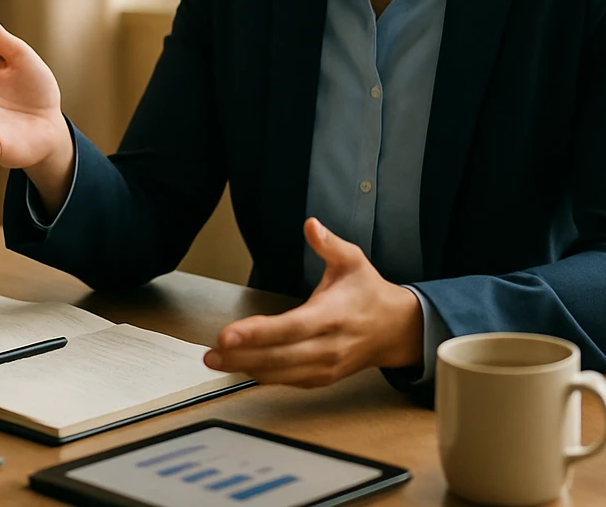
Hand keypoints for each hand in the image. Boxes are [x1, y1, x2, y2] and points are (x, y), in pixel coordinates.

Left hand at [203, 218, 423, 386]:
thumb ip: (329, 244)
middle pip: (280, 356)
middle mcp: (328, 346)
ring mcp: (325, 366)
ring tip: (215, 360)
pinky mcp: (321, 378)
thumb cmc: (368, 293)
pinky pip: (287, 381)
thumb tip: (311, 224)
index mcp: (333, 315)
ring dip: (246, 368)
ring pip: (281, 373)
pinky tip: (240, 367)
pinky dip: (262, 375)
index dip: (258, 333)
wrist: (394, 329)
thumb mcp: (353, 261)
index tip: (228, 334)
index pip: (291, 328)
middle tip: (211, 353)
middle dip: (242, 356)